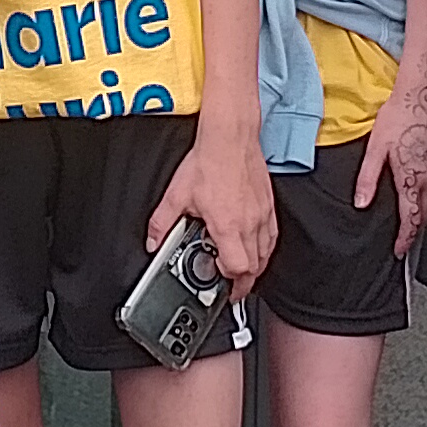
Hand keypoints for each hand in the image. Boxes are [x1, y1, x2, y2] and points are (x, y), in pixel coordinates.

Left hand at [153, 129, 277, 297]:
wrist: (230, 138)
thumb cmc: (209, 162)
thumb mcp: (177, 195)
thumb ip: (162, 223)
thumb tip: (153, 240)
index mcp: (227, 225)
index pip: (237, 268)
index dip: (228, 279)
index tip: (218, 279)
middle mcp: (249, 223)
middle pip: (255, 267)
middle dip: (243, 282)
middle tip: (233, 288)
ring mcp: (262, 215)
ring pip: (266, 254)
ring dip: (255, 267)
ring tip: (244, 272)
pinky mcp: (269, 205)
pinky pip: (272, 236)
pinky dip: (265, 248)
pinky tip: (257, 248)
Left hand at [364, 78, 426, 258]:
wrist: (425, 90)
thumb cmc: (399, 114)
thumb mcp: (376, 147)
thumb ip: (368, 178)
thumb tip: (361, 203)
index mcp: (413, 178)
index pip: (411, 218)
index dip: (405, 238)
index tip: (399, 250)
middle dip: (417, 228)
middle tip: (407, 238)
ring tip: (418, 221)